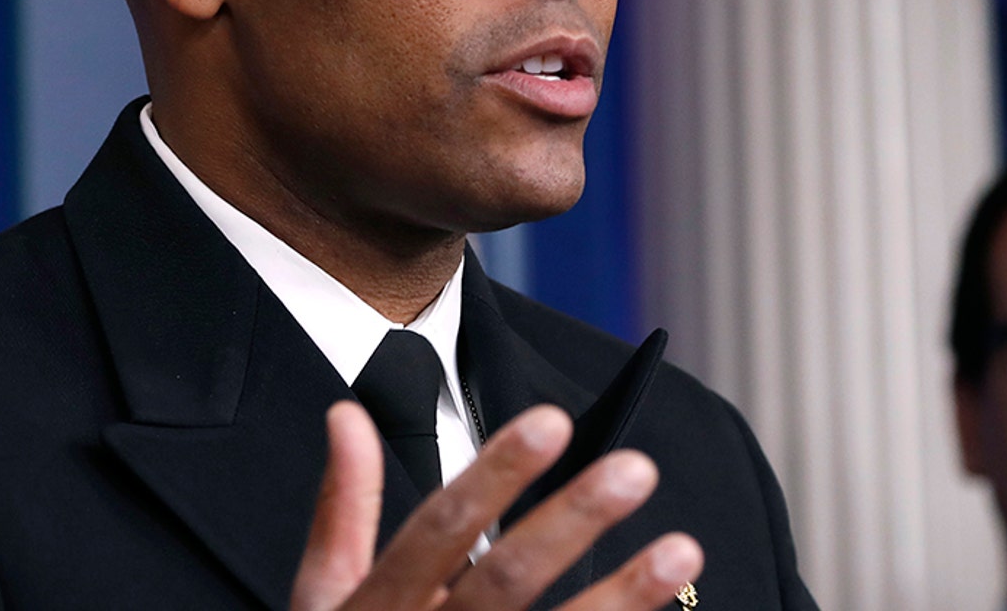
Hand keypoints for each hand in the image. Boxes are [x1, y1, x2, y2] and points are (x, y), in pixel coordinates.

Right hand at [292, 401, 702, 610]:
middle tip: (636, 469)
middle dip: (572, 523)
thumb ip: (343, 508)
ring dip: (622, 598)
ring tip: (683, 549)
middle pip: (505, 582)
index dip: (495, 475)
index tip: (551, 421)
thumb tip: (348, 415)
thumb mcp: (323, 598)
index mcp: (374, 608)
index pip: (440, 527)